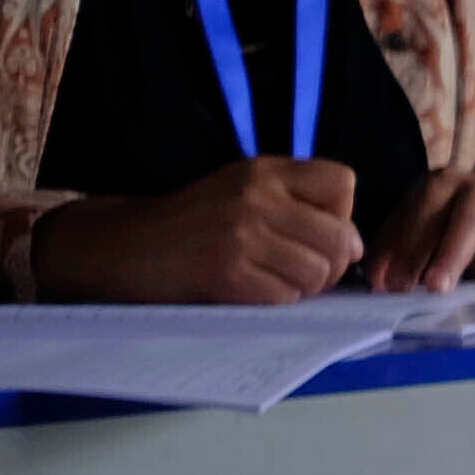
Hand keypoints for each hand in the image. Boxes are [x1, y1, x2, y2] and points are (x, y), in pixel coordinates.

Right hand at [26, 155, 362, 304]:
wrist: (119, 248)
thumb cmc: (189, 227)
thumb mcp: (240, 192)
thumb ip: (293, 204)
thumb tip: (355, 245)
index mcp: (264, 171)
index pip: (343, 182)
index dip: (342, 216)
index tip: (315, 234)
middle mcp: (256, 196)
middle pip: (342, 237)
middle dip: (332, 266)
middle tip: (302, 274)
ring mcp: (241, 233)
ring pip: (318, 272)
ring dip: (304, 289)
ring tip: (272, 282)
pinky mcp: (226, 270)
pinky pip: (285, 297)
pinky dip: (276, 303)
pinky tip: (250, 294)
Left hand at [363, 165, 474, 293]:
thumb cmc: (458, 215)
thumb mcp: (422, 219)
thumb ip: (395, 247)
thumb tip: (380, 281)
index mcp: (447, 182)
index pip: (427, 216)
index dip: (410, 252)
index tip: (396, 285)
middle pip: (468, 227)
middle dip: (449, 260)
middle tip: (435, 288)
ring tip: (473, 276)